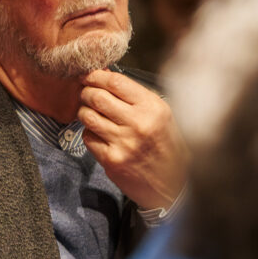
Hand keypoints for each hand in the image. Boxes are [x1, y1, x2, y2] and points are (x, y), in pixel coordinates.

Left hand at [77, 70, 187, 209]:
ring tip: (90, 113)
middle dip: (86, 93)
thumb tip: (104, 74)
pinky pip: (88, 138)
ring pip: (88, 117)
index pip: (116, 82)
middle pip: (98, 97)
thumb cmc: (165, 145)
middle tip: (86, 94)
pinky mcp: (112, 160)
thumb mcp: (160, 114)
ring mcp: (124, 143)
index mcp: (153, 107)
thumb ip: (134, 95)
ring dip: (84, 112)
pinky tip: (99, 134)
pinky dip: (89, 133)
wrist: (172, 184)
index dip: (97, 76)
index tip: (89, 76)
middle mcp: (139, 123)